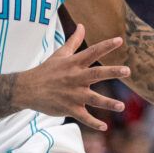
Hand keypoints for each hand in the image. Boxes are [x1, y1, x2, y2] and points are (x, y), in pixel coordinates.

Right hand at [15, 24, 129, 130]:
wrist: (27, 89)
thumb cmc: (46, 70)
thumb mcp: (60, 54)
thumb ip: (73, 41)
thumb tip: (82, 25)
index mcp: (74, 64)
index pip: (92, 52)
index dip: (106, 46)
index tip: (120, 41)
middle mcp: (75, 78)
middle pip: (96, 74)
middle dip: (112, 72)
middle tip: (127, 70)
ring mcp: (73, 95)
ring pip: (93, 99)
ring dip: (108, 103)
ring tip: (121, 106)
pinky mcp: (69, 108)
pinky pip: (83, 117)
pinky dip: (93, 123)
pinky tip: (104, 127)